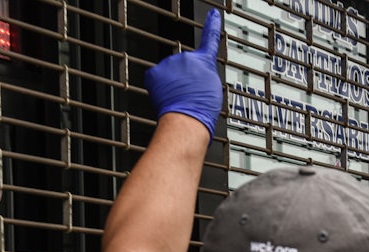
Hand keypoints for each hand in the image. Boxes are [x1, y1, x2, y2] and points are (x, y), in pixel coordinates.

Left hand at [145, 9, 222, 139]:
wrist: (187, 119)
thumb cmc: (201, 108)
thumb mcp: (214, 87)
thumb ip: (205, 74)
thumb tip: (196, 75)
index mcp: (204, 62)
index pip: (210, 40)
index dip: (212, 26)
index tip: (213, 15)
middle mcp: (186, 58)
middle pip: (184, 64)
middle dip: (185, 77)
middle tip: (190, 94)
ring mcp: (169, 64)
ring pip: (170, 72)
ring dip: (173, 83)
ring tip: (180, 98)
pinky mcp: (155, 73)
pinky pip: (157, 78)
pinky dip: (160, 87)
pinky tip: (168, 97)